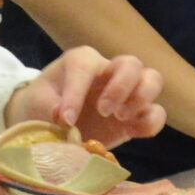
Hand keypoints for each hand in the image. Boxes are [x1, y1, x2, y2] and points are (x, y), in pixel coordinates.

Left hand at [5, 47, 165, 146]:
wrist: (47, 121)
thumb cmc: (42, 104)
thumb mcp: (37, 102)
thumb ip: (49, 107)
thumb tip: (65, 119)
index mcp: (81, 62)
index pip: (85, 68)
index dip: (76, 92)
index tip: (66, 120)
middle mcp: (108, 72)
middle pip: (131, 64)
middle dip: (121, 86)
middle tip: (104, 110)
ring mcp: (126, 94)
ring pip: (152, 80)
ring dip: (141, 98)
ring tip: (120, 117)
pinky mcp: (135, 117)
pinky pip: (156, 113)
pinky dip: (150, 122)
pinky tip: (134, 132)